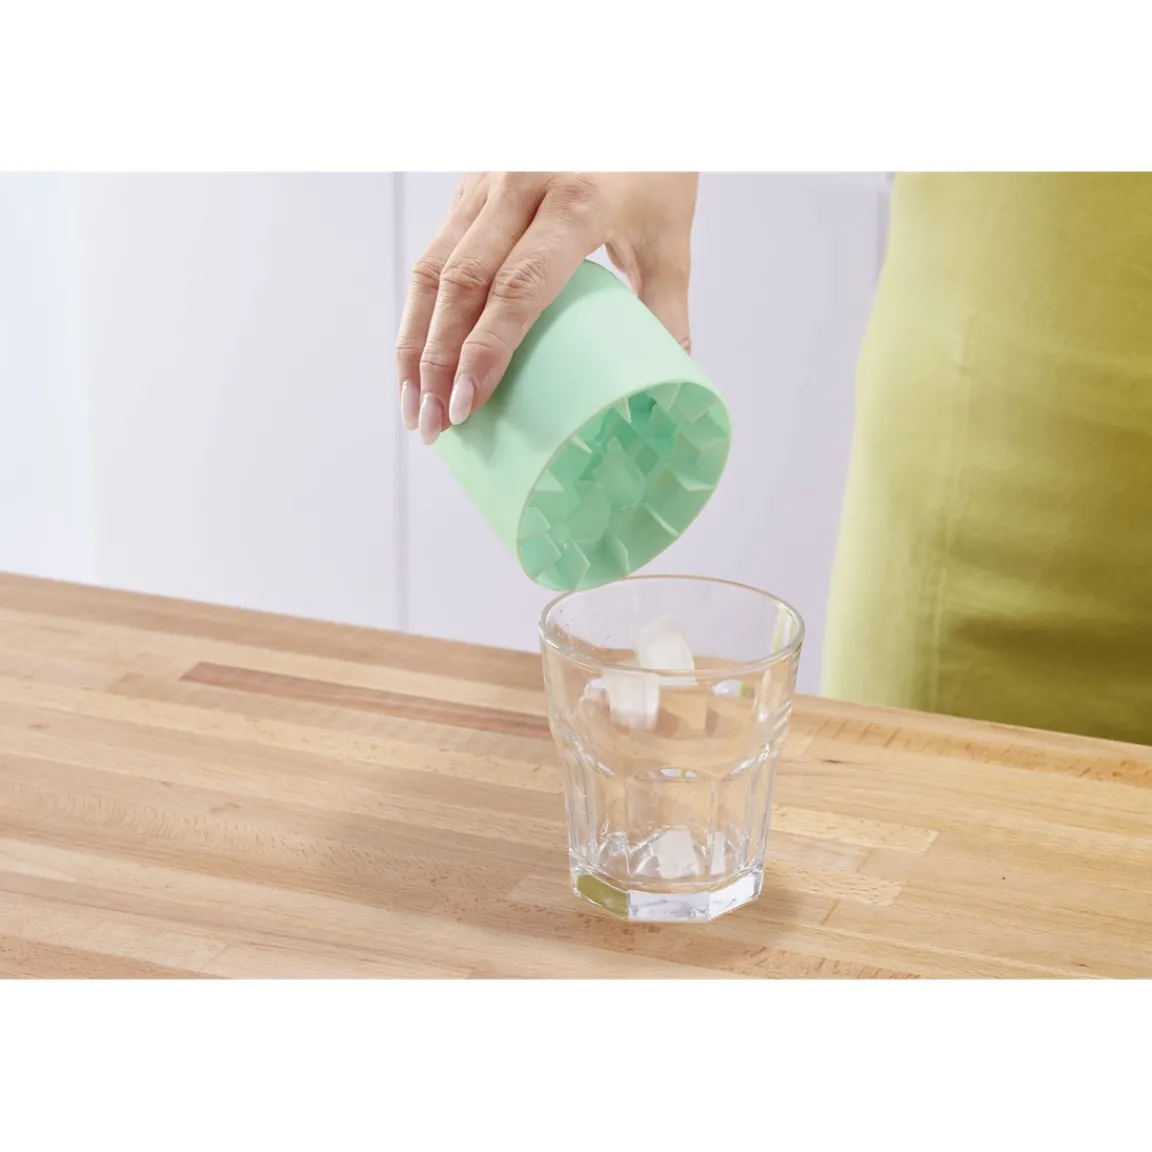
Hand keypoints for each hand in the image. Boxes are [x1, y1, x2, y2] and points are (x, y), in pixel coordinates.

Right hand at [396, 172, 697, 443]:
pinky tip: (417, 356)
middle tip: (434, 425)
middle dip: (437, 362)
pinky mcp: (467, 182)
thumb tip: (662, 384)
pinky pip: (433, 253)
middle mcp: (520, 182)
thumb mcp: (670, 237)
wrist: (625, 91)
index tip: (468, 404)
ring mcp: (485, 178)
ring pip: (432, 268)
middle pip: (460, 284)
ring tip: (414, 405)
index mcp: (577, 198)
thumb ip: (665, 311)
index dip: (485, 350)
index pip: (517, 286)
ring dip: (415, 342)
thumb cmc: (653, 162)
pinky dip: (420, 311)